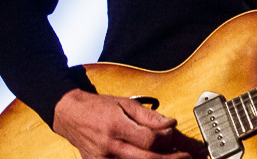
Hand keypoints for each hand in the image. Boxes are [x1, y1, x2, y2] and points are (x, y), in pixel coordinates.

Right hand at [53, 89, 191, 158]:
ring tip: (173, 158)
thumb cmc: (98, 107)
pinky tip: (153, 158)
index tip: (173, 131)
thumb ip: (148, 115)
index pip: (148, 139)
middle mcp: (109, 147)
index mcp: (116, 127)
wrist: (70, 115)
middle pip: (145, 158)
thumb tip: (170, 123)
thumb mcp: (124, 104)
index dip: (165, 138)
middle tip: (186, 157)